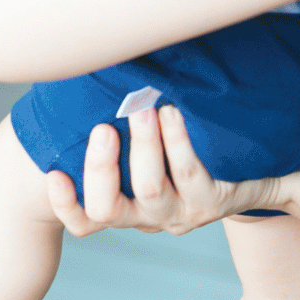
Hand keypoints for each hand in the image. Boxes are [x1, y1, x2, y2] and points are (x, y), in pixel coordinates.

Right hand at [45, 106, 286, 236]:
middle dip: (101, 168)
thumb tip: (71, 78)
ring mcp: (177, 213)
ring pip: (150, 190)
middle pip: (107, 209)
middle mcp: (143, 216)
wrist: (245, 174)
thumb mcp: (134, 144)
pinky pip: (188, 174)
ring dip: (143, 145)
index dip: (65, 204)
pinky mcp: (208, 203)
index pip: (83, 221)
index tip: (54, 174)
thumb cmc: (173, 147)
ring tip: (141, 107)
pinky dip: (175, 141)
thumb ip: (103, 124)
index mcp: (118, 205)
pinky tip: (170, 113)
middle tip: (103, 128)